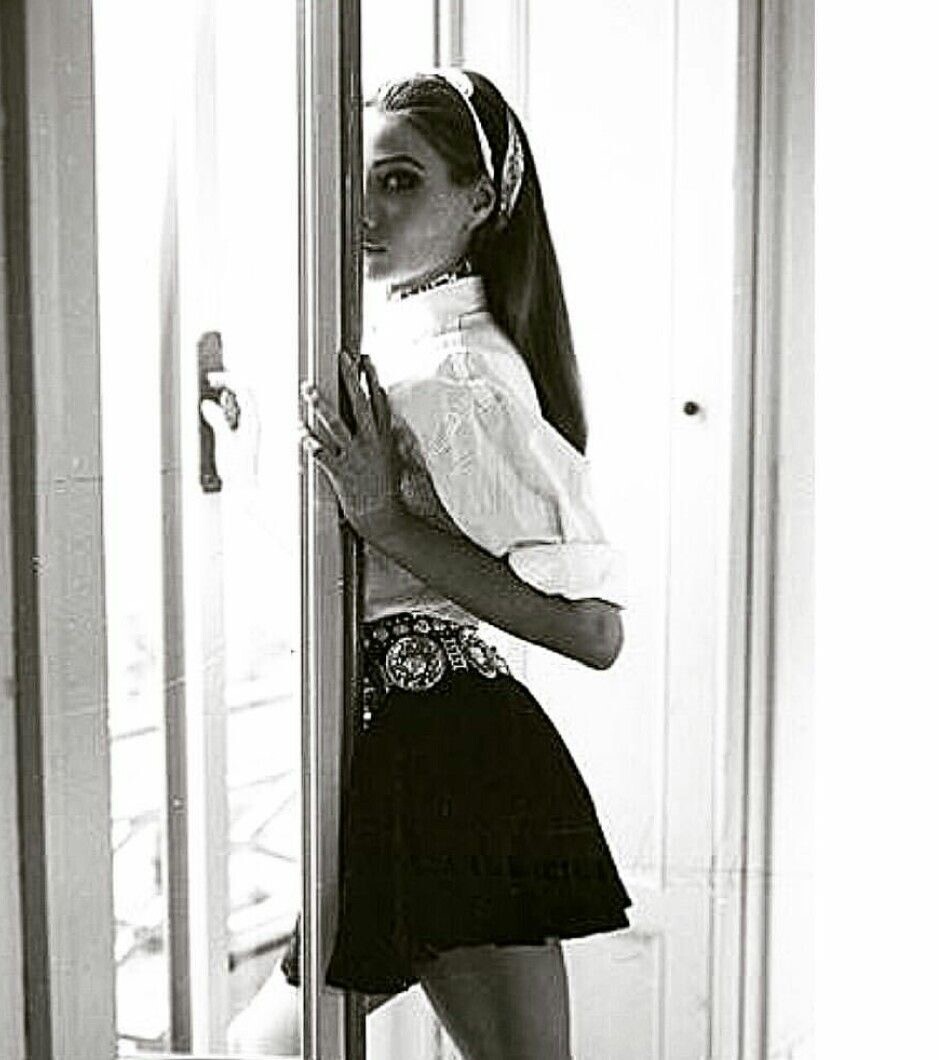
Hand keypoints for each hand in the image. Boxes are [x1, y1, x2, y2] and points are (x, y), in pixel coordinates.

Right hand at [199, 370, 260, 490]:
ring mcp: (250, 429)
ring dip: (228, 395)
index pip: (245, 390)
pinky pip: (238, 414)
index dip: (229, 379)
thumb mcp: (224, 441)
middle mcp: (254, 423)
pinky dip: (227, 407)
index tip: (213, 379)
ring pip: (242, 403)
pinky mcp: (245, 436)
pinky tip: (217, 412)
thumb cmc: (238, 469)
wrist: (243, 487)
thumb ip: (217, 420)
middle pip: (246, 393)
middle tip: (213, 382)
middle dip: (229, 384)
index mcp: (253, 421)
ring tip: (214, 393)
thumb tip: (208, 404)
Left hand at [300, 350, 404, 541]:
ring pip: (337, 426)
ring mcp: (355, 458)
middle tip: (341, 358)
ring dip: (321, 407)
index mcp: (383, 438)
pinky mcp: (341, 473)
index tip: (365, 360)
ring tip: (309, 390)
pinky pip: (322, 455)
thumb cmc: (385, 488)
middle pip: (361, 405)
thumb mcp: (391, 457)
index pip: (379, 403)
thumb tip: (384, 417)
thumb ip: (386, 435)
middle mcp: (370, 444)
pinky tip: (300, 432)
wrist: (383, 516)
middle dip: (351, 380)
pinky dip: (311, 443)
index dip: (372, 379)